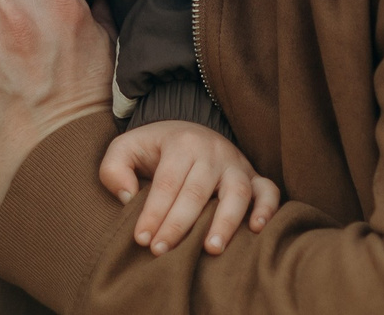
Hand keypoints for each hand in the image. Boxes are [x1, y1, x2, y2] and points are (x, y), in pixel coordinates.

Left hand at [99, 122, 280, 256]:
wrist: (188, 132)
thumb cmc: (155, 150)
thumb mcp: (126, 148)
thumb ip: (114, 169)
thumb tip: (128, 198)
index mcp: (181, 143)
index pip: (166, 183)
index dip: (154, 212)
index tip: (142, 239)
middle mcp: (212, 152)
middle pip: (197, 191)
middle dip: (178, 224)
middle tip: (161, 251)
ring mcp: (236, 164)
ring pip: (236, 192)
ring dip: (225, 222)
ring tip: (210, 249)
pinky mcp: (254, 176)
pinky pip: (269, 190)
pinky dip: (267, 209)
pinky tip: (255, 230)